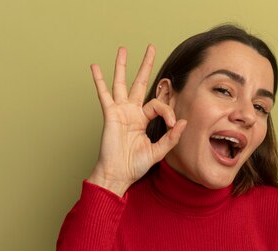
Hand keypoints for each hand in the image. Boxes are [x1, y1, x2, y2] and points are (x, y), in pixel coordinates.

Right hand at [87, 45, 186, 196]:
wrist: (118, 174)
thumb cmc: (135, 165)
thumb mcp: (158, 151)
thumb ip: (171, 137)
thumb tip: (183, 121)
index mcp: (143, 119)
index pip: (158, 105)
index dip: (167, 111)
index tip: (171, 124)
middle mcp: (131, 112)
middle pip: (139, 83)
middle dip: (146, 66)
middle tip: (150, 48)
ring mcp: (120, 111)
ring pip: (121, 83)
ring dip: (122, 66)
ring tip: (123, 50)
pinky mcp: (110, 114)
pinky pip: (104, 94)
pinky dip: (99, 80)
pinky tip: (95, 67)